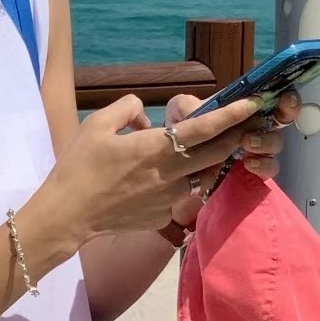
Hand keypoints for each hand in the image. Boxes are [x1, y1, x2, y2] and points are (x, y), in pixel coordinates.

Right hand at [31, 93, 268, 252]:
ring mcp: (166, 200)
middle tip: (241, 126)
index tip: (253, 103)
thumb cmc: (78, 168)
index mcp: (156, 148)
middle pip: (216, 154)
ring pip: (196, 177)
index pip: (206, 129)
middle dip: (233, 138)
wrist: (66, 217)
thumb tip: (144, 116)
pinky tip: (151, 185)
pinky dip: (173, 186)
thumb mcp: (97, 125)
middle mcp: (169, 175)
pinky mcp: (159, 217)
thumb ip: (127, 108)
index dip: (233, 114)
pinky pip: (175, 197)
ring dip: (200, 164)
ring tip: (188, 156)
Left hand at [165, 89, 301, 227]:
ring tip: (247, 144)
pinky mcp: (250, 174)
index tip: (283, 96)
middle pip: (283, 117)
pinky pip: (267, 170)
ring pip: (275, 144)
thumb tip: (196, 109)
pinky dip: (262, 165)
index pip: (271, 95)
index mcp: (242, 108)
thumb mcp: (179, 117)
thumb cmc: (180, 139)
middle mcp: (254, 126)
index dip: (284, 93)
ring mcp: (254, 151)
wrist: (173, 174)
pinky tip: (248, 164)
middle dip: (286, 113)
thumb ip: (187, 106)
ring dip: (266, 141)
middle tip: (271, 117)